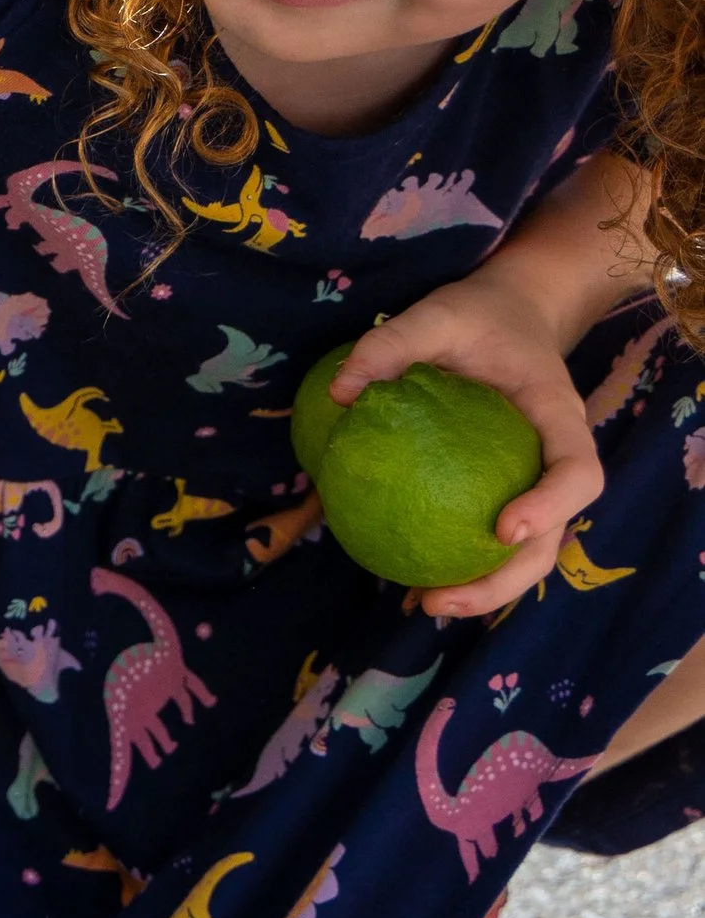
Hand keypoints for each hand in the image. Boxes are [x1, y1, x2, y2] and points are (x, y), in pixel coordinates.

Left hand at [325, 271, 605, 617]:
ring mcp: (536, 481)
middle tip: (442, 599)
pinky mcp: (508, 489)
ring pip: (526, 552)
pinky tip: (411, 579)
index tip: (502, 529)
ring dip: (483, 588)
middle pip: (553, 538)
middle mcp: (556, 459)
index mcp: (558, 416)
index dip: (551, 507)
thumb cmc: (480, 314)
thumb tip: (340, 391)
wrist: (512, 313)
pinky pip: (490, 536)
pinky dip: (461, 563)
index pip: (577, 472)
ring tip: (424, 604)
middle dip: (505, 580)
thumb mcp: (437, 314)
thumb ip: (391, 343)